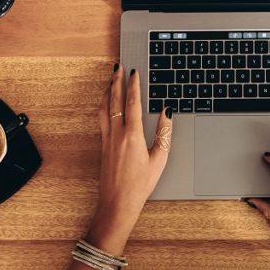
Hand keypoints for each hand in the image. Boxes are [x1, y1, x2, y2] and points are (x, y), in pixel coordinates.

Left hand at [87, 64, 172, 254]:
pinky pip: (101, 118)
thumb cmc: (140, 185)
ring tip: (110, 80)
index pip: (132, 103)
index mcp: (133, 135)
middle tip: (118, 67)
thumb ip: (164, 133)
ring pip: (104, 108)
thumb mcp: (159, 159)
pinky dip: (104, 105)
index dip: (133, 86)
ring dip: (107, 91)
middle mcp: (117, 134)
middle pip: (114, 100)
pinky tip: (105, 104)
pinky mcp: (103, 146)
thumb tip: (167, 113)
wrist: (117, 202)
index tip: (134, 73)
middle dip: (116, 81)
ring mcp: (107, 139)